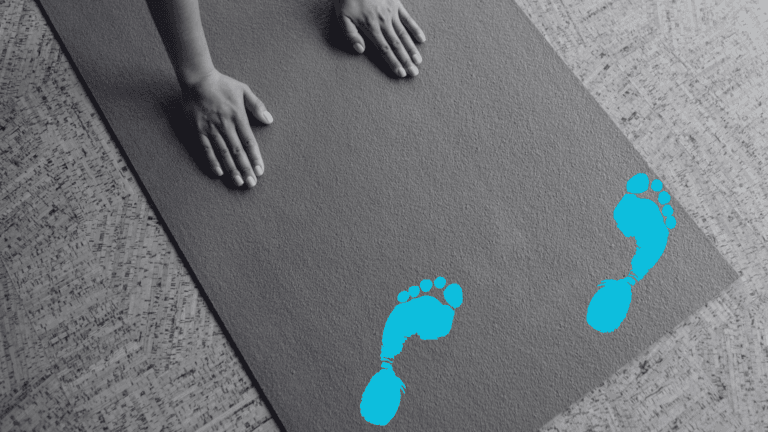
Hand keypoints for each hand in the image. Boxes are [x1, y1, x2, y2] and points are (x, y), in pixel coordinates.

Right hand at [182, 69, 272, 187]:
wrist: (197, 79)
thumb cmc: (223, 84)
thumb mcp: (244, 90)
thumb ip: (257, 106)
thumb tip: (270, 120)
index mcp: (238, 116)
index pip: (249, 141)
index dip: (255, 157)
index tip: (260, 170)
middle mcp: (225, 125)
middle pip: (237, 151)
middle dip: (245, 168)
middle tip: (251, 183)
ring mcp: (210, 128)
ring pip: (223, 153)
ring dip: (231, 169)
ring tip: (238, 182)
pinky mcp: (198, 130)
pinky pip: (206, 149)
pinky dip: (212, 161)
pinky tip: (219, 173)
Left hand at [334, 0, 425, 77]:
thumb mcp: (342, 16)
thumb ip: (350, 34)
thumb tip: (360, 50)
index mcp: (370, 27)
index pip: (384, 49)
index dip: (393, 62)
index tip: (401, 74)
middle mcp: (384, 22)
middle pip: (397, 45)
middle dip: (406, 60)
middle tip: (415, 73)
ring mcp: (391, 12)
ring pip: (404, 34)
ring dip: (412, 48)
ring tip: (418, 61)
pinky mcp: (396, 4)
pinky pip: (408, 18)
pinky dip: (415, 29)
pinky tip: (422, 39)